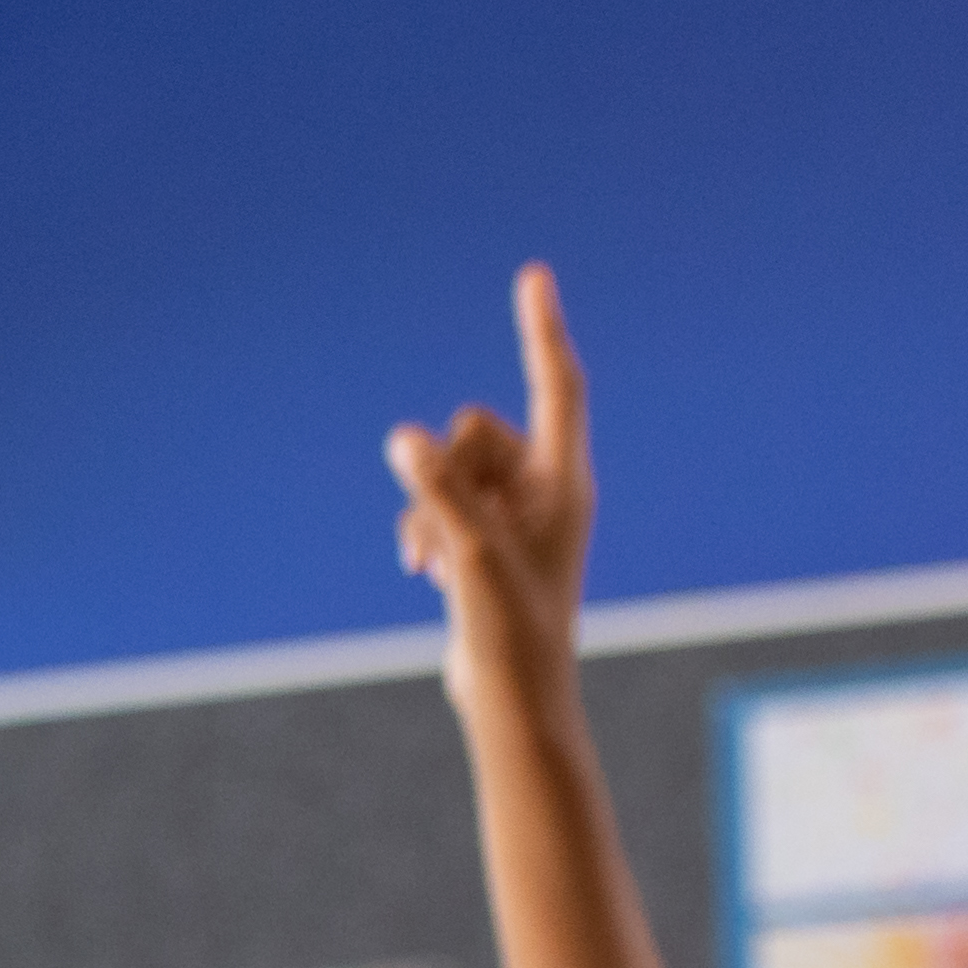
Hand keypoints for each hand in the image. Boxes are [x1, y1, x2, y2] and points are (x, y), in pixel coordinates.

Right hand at [387, 263, 594, 689]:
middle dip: (446, 468)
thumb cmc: (510, 626)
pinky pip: (439, 502)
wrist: (513, 692)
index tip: (534, 276)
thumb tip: (402, 437)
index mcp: (565, 481)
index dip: (541, 329)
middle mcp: (544, 489)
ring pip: (450, 469)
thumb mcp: (470, 550)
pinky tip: (421, 570)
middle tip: (448, 527)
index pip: (557, 385)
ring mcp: (512, 515)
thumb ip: (438, 489)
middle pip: (478, 430)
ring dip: (428, 507)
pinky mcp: (484, 539)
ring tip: (431, 561)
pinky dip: (424, 526)